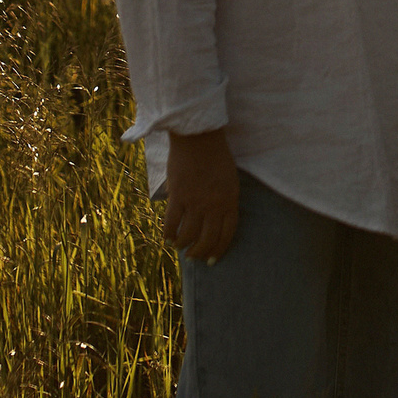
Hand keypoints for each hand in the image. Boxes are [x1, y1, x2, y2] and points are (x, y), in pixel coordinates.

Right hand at [164, 129, 241, 262]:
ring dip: (183, 244)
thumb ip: (224, 200)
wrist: (198, 137)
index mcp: (230, 200)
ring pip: (189, 234)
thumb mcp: (229, 180)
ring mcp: (196, 201)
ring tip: (179, 246)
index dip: (219, 249)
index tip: (213, 259)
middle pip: (208, 238)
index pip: (227, 233)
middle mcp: (214, 205)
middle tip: (194, 257)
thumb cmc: (216, 156)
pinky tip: (167, 237)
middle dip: (200, 252)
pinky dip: (169, 233)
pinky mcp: (178, 196)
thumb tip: (214, 219)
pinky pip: (172, 222)